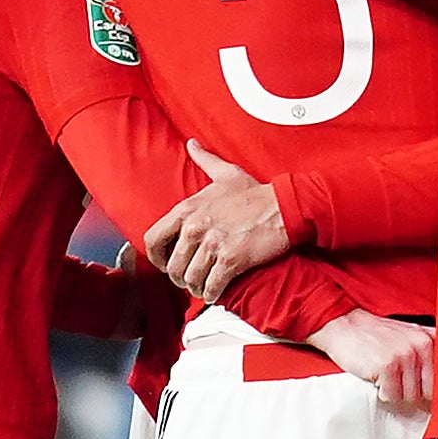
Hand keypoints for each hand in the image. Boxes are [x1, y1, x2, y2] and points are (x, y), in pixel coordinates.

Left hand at [145, 145, 290, 298]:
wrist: (284, 207)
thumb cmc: (255, 194)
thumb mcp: (226, 173)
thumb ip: (205, 160)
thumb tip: (192, 144)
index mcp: (188, 209)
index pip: (153, 239)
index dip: (155, 257)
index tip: (164, 263)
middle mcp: (196, 227)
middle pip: (172, 265)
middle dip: (179, 277)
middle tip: (188, 279)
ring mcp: (213, 244)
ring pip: (191, 278)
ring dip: (196, 287)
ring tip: (202, 287)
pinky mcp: (231, 260)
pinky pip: (212, 285)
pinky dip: (212, 294)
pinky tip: (215, 293)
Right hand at [311, 311, 432, 415]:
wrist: (344, 325)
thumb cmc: (376, 336)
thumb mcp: (409, 337)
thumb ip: (428, 357)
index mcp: (431, 338)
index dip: (435, 392)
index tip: (426, 394)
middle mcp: (421, 344)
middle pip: (429, 392)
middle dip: (414, 394)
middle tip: (397, 381)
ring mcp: (404, 355)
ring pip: (410, 397)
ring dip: (395, 393)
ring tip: (385, 376)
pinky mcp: (387, 365)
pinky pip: (392, 396)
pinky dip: (382, 392)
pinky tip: (375, 376)